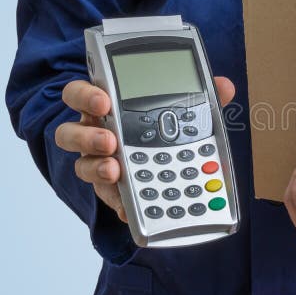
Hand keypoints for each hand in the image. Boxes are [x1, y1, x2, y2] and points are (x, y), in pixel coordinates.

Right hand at [54, 77, 235, 222]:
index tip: (104, 100)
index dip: (86, 96)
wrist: (158, 164)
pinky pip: (108, 198)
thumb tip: (225, 86)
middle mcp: (93, 134)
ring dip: (97, 168)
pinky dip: (121, 202)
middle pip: (70, 132)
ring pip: (81, 165)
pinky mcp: (110, 191)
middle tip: (110, 140)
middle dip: (87, 135)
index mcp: (105, 107)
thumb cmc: (159, 126)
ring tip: (117, 171)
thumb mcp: (179, 108)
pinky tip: (133, 207)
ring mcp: (98, 164)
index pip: (81, 94)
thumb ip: (198, 96)